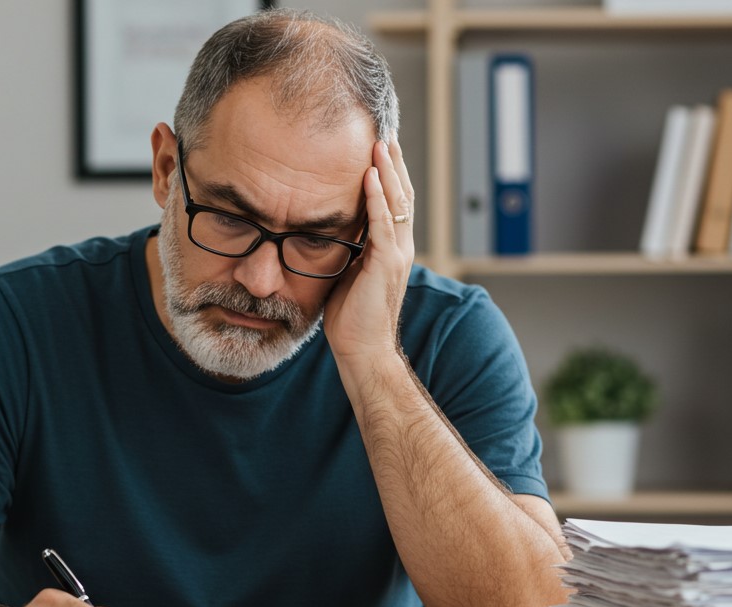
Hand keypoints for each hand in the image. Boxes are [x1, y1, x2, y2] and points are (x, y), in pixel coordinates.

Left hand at [323, 139, 415, 369]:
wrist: (362, 351)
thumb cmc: (351, 318)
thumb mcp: (347, 274)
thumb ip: (348, 250)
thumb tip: (330, 232)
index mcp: (391, 249)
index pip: (394, 202)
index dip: (389, 173)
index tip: (379, 146)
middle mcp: (400, 247)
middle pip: (402, 194)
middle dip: (393, 162)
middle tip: (385, 130)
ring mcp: (397, 255)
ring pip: (397, 202)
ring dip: (388, 170)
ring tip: (381, 141)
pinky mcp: (387, 265)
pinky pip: (383, 223)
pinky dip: (377, 197)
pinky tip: (371, 175)